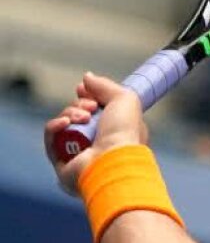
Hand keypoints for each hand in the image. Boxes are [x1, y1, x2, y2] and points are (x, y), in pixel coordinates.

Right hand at [44, 73, 148, 196]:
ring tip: (83, 117)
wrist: (111, 161)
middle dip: (79, 105)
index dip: (87, 97)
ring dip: (69, 115)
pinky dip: (53, 128)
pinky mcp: (62, 164)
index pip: (96, 111)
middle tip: (91, 108)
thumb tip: (87, 77)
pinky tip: (64, 123)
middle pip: (77, 116)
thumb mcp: (124, 99)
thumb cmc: (125, 132)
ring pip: (63, 126)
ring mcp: (80, 155)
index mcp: (118, 132)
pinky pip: (51, 140)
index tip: (82, 89)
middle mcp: (99, 144)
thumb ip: (105, 86)